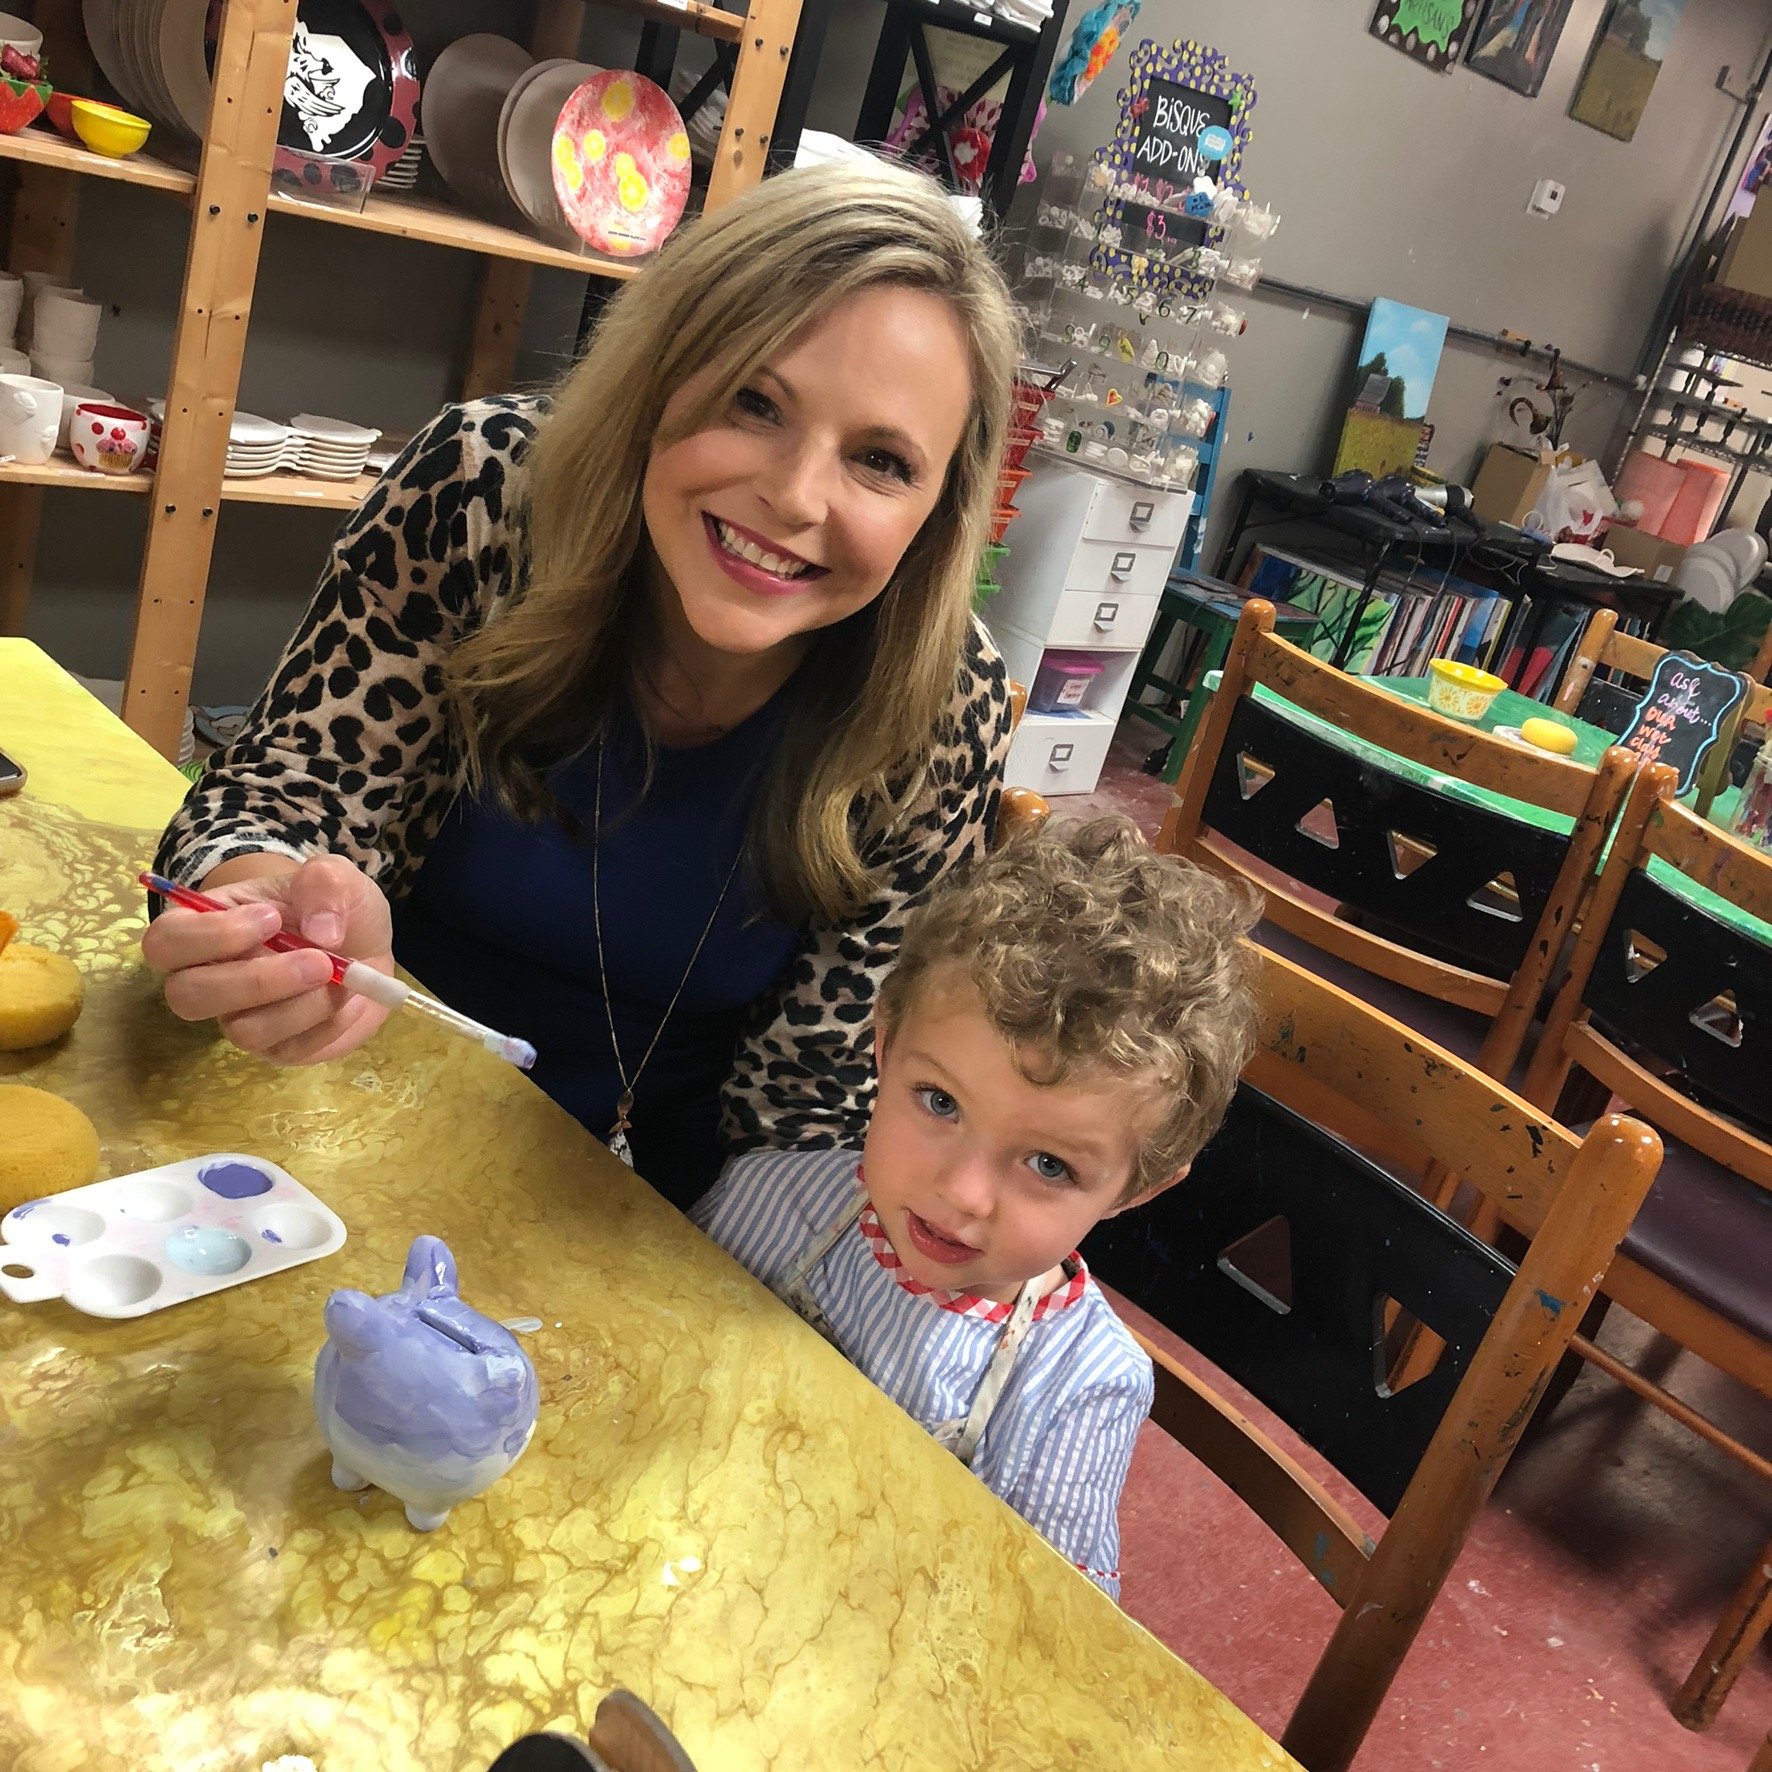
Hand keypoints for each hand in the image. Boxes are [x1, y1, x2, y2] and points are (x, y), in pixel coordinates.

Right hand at [141, 854, 396, 1065]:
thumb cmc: (334, 907)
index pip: (166, 941)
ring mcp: (239, 1018)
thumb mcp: (335, 876)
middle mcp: (209, 978)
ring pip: (243, 1031)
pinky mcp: (276, 1048)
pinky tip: (349, 999)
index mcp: (204, 926)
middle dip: (257, 981)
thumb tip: (321, 933)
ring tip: (342, 978)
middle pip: (188, 997)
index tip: (273, 918)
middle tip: (320, 961)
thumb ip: (324, 882)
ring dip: (303, 1006)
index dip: (212, 935)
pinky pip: (289, 1050)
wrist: (369, 946)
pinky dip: (329, 1024)